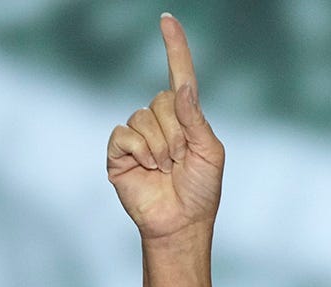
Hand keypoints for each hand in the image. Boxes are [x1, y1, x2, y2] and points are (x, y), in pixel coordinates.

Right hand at [107, 14, 224, 241]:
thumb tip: (184, 87)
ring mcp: (138, 135)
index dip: (175, 48)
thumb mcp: (210, 154)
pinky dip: (140, 151)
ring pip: (143, 118)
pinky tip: (147, 169)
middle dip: (176, 133)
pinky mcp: (119, 151)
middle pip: (162, 101)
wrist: (181, 223)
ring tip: (166, 169)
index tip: (167, 20)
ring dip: (160, 147)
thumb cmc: (201, 191)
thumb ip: (197, 120)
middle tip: (181, 161)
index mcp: (186, 118)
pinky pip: (124, 134)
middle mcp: (161, 121)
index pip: (179, 76)